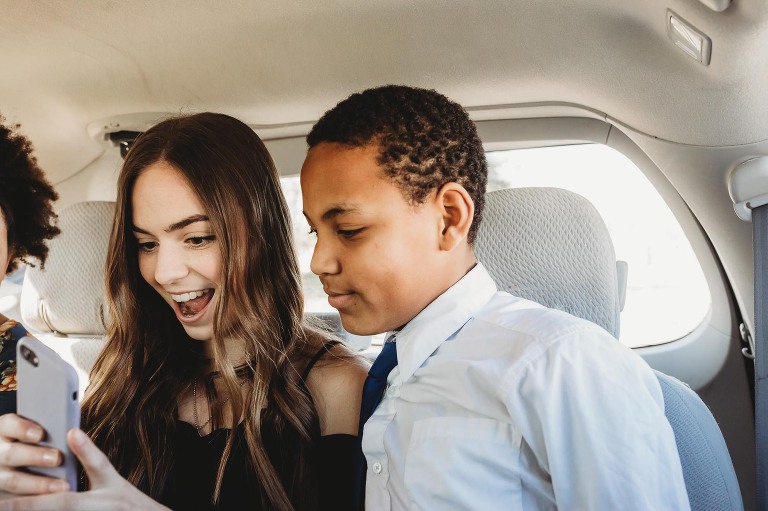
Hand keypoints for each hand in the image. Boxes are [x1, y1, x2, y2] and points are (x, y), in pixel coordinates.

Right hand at [0, 413, 66, 495]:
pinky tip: (51, 501)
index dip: (22, 429)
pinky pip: (13, 498)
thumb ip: (50, 429)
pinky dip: (32, 499)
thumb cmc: (42, 442)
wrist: (26, 462)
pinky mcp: (2, 493)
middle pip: (11, 454)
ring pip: (12, 480)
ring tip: (62, 486)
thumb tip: (72, 431)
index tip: (40, 434)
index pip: (9, 425)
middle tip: (57, 458)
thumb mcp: (39, 431)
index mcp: (5, 430)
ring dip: (37, 484)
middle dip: (34, 456)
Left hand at [0, 427, 169, 509]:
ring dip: (32, 510)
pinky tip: (33, 507)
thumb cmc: (127, 501)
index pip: (52, 504)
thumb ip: (90, 456)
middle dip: (22, 508)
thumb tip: (73, 432)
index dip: (25, 504)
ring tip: (11, 504)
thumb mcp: (110, 477)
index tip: (1, 502)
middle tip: (1, 502)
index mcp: (87, 504)